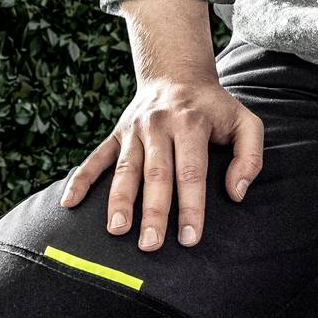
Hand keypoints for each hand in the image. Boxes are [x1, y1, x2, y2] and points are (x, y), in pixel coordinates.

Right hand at [58, 70, 266, 250]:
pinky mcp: (116, 134)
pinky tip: (68, 203)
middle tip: (150, 245)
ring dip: (118, 200)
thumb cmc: (215, 108)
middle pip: (155, 175)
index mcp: (191, 125)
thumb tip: (236, 193)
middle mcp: (159, 126)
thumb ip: (249, 157)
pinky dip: (80, 180)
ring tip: (116, 229)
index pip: (191, 172)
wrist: (176, 73)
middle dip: (152, 211)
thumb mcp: (246, 123)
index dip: (190, 207)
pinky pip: (95, 158)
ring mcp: (133, 130)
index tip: (188, 237)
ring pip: (125, 169)